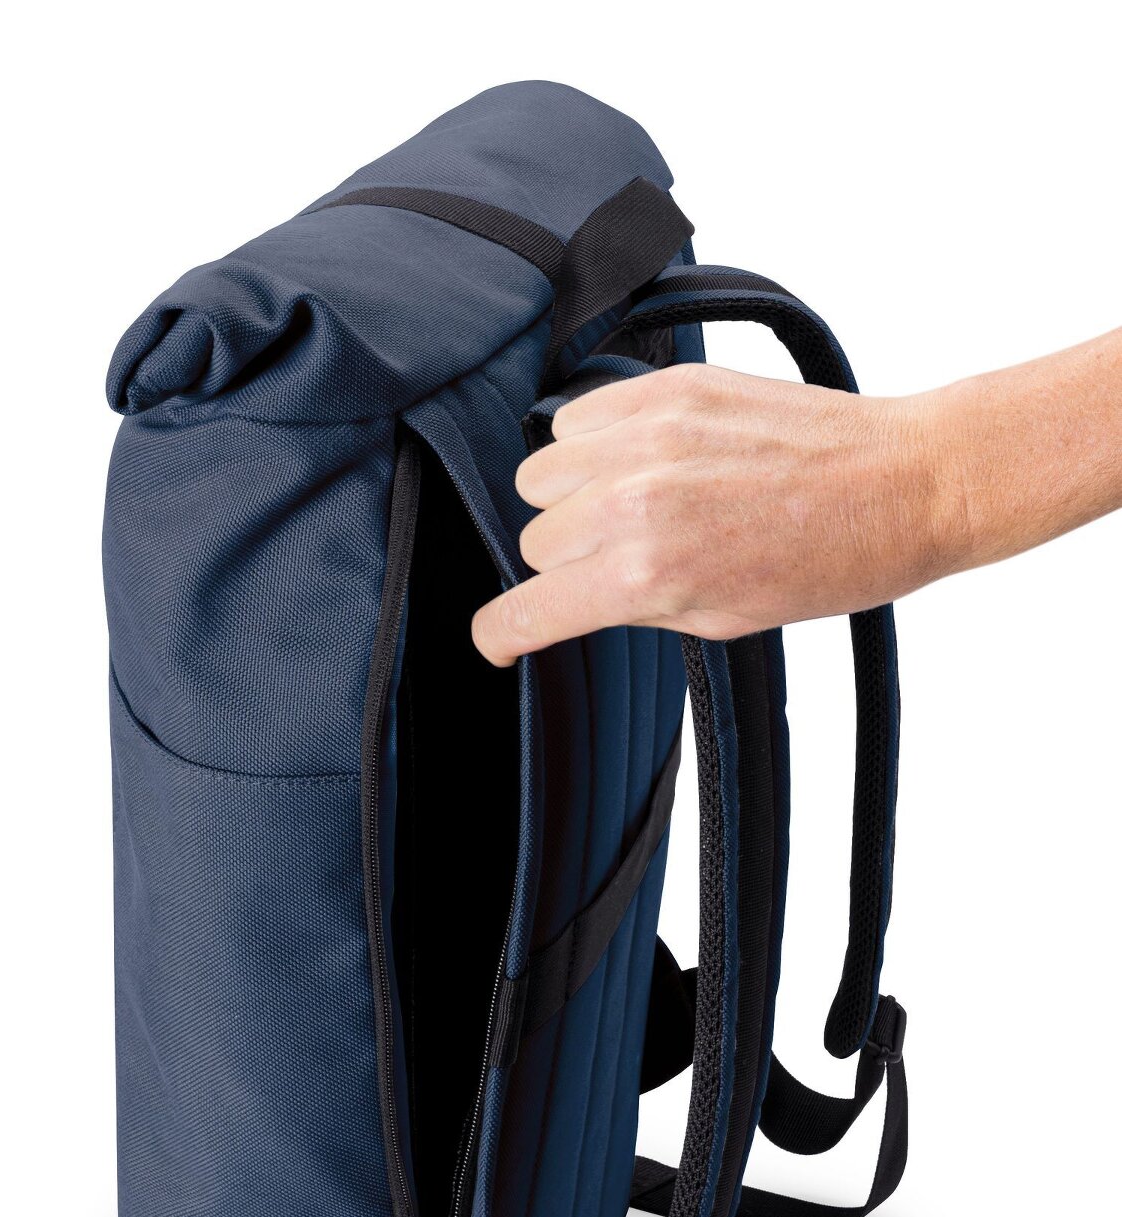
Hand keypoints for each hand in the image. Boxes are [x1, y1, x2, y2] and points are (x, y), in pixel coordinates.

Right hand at [472, 364, 959, 663]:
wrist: (903, 483)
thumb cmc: (830, 561)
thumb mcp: (721, 618)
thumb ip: (634, 606)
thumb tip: (577, 598)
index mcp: (647, 574)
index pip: (527, 610)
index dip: (503, 634)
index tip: (501, 638)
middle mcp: (634, 500)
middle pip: (532, 540)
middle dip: (563, 562)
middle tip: (618, 564)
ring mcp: (648, 436)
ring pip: (541, 476)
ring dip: (569, 500)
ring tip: (625, 508)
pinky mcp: (667, 389)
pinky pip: (574, 418)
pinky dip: (589, 444)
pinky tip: (635, 461)